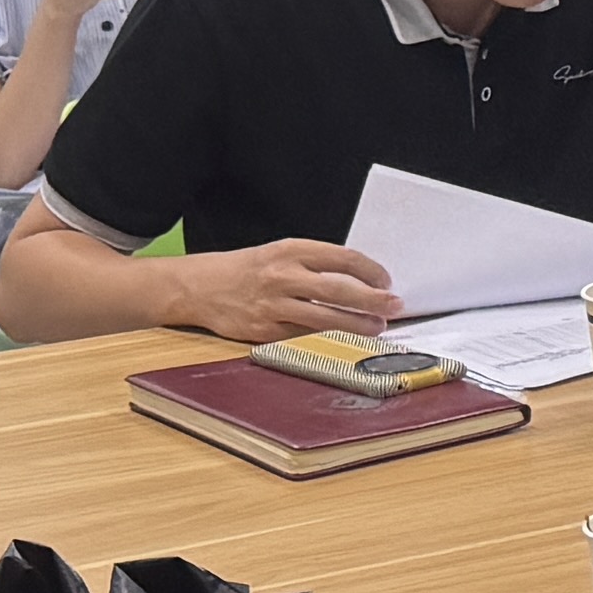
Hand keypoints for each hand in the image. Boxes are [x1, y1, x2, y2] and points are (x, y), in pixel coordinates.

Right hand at [172, 238, 409, 341]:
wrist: (198, 286)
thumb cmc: (245, 269)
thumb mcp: (278, 253)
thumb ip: (314, 263)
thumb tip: (358, 279)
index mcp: (290, 250)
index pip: (343, 258)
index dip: (370, 271)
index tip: (386, 281)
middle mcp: (283, 276)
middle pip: (340, 290)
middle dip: (373, 300)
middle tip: (395, 306)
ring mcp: (273, 306)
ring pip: (325, 318)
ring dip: (357, 325)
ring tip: (377, 328)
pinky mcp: (263, 331)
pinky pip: (304, 337)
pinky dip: (327, 340)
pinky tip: (344, 341)